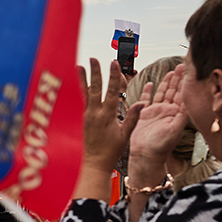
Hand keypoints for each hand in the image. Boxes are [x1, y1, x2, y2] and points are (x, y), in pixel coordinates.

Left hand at [78, 58, 142, 174]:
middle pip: (95, 88)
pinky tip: (79, 82)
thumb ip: (133, 118)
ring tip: (80, 65)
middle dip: (96, 72)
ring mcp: (87, 115)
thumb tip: (142, 103)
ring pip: (85, 93)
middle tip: (94, 58)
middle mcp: (95, 114)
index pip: (112, 92)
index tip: (114, 63)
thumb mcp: (125, 136)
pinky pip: (82, 100)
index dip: (114, 76)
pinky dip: (81, 90)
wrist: (95, 164)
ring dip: (83, 78)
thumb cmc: (111, 152)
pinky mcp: (83, 118)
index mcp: (107, 116)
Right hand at [127, 64, 188, 166]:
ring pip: (162, 93)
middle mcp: (167, 111)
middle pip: (174, 91)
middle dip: (178, 78)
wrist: (145, 155)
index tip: (190, 70)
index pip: (183, 94)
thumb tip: (189, 100)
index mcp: (176, 114)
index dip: (186, 82)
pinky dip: (148, 91)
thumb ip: (182, 114)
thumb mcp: (175, 129)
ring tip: (171, 71)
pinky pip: (146, 99)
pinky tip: (151, 83)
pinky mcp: (144, 114)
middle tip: (182, 66)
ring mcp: (155, 112)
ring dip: (167, 82)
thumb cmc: (161, 146)